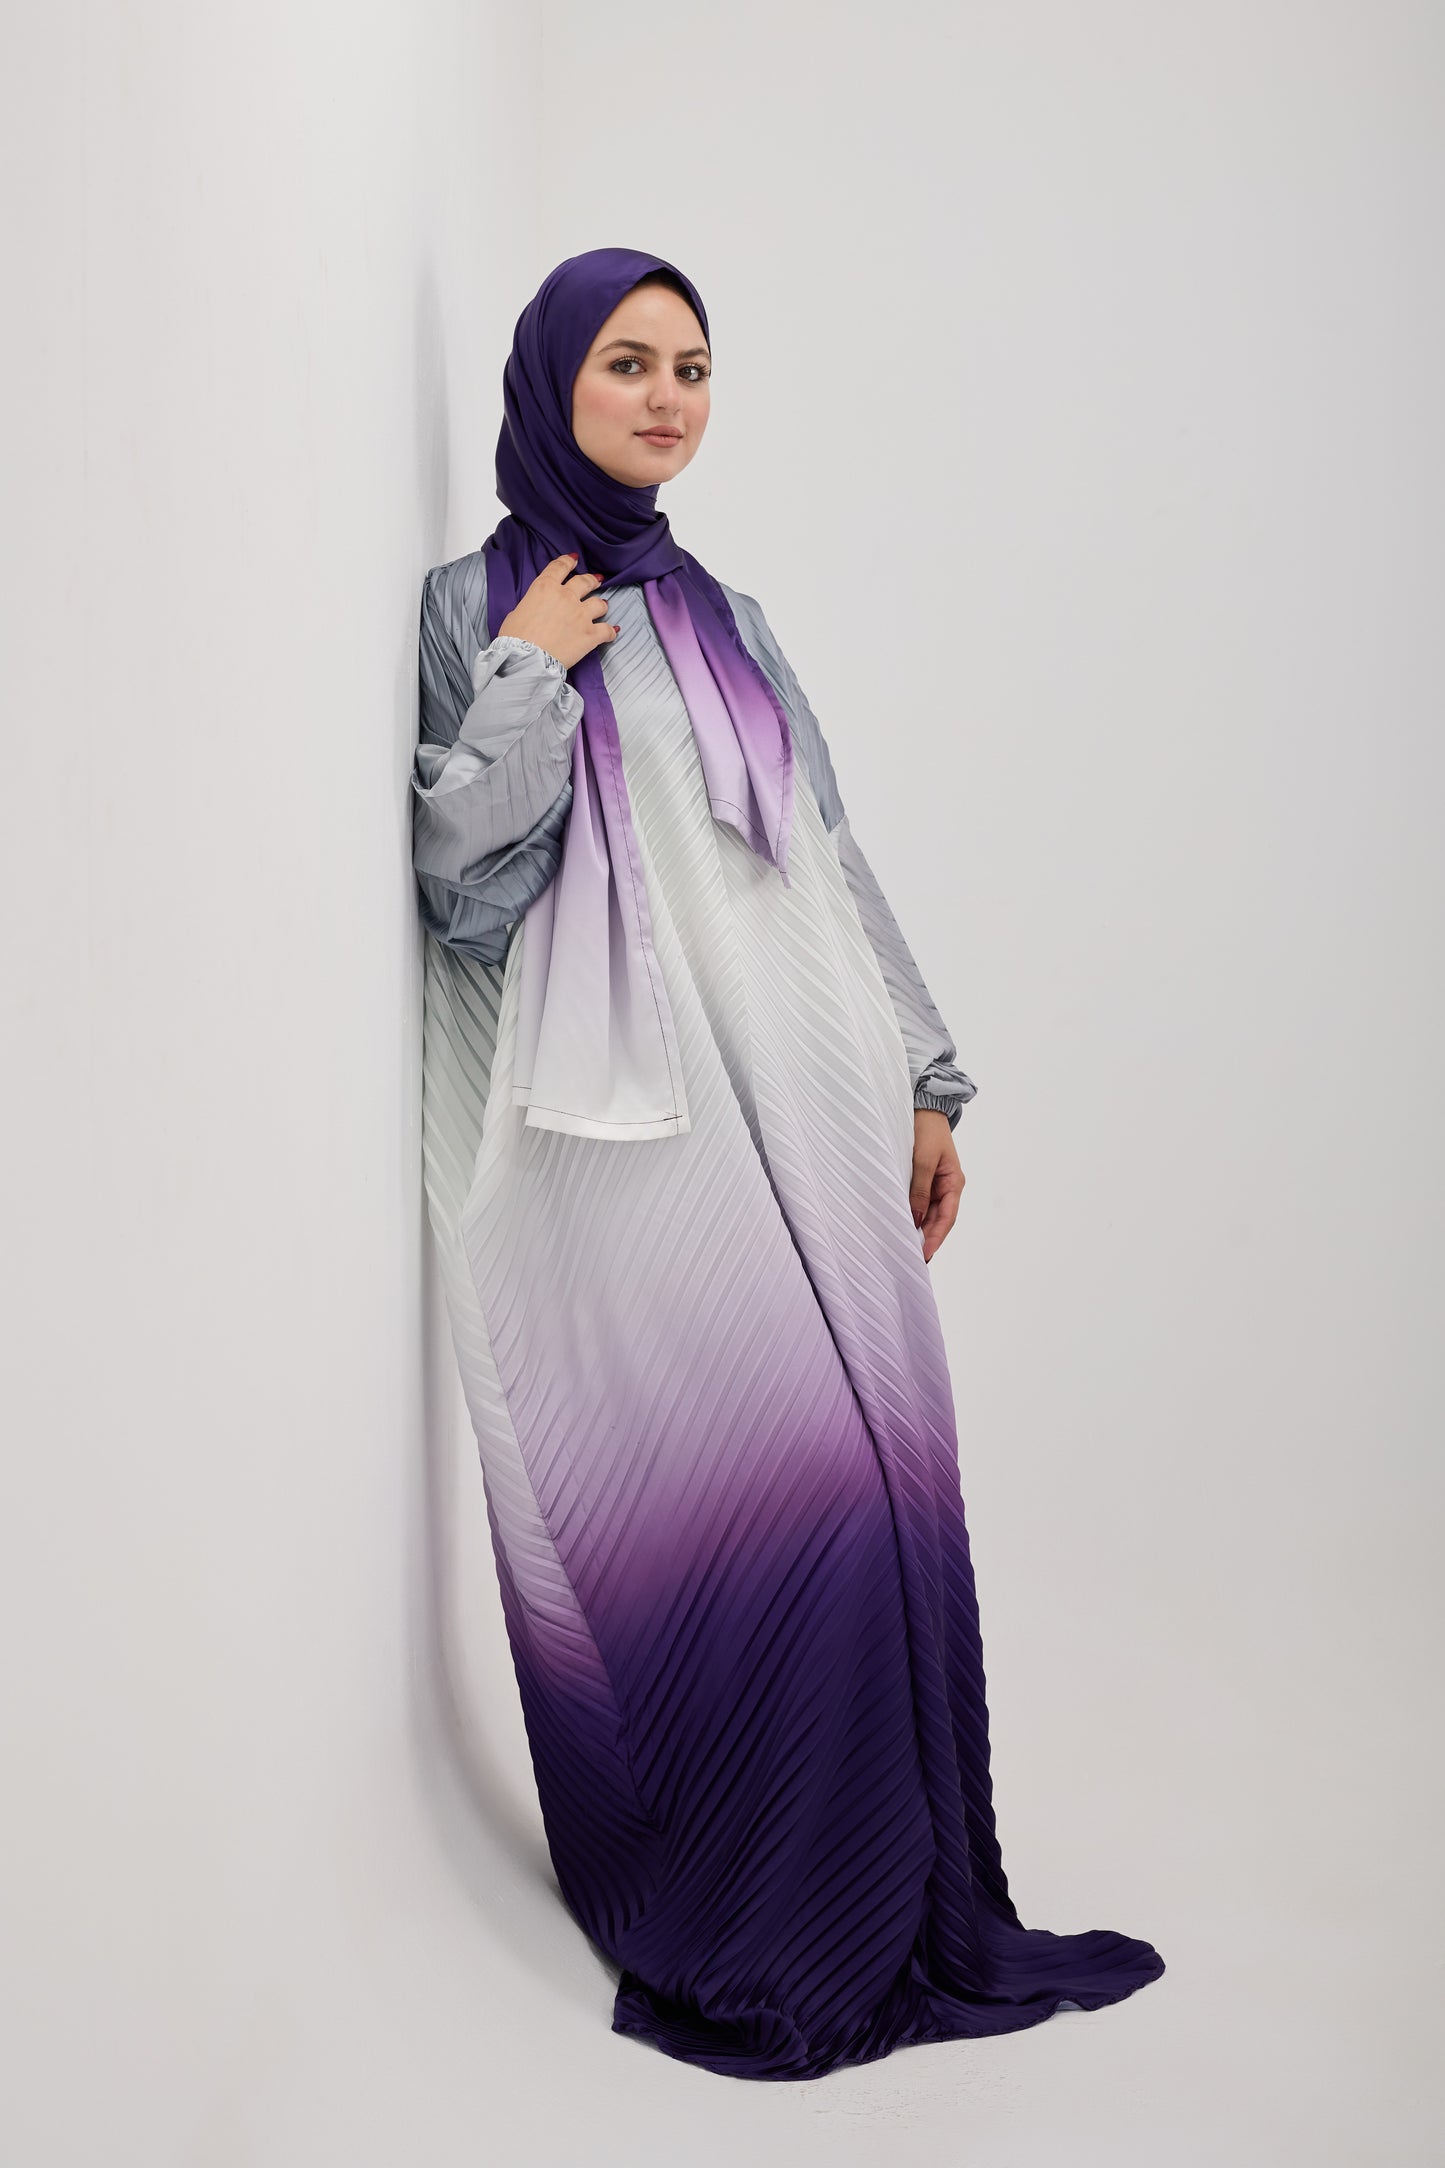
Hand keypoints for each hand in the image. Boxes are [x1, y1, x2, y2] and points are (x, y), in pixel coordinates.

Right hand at [497, 553, 617, 670]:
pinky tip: (613, 631)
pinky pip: (608, 630)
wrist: (527, 659)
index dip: (568, 561)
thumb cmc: (515, 638)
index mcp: (545, 588)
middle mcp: (566, 597)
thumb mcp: (516, 612)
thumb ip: (532, 605)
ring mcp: (581, 615)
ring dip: (601, 604)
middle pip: (584, 582)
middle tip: (595, 580)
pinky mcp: (590, 635)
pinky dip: (611, 631)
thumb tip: (536, 609)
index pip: (560, 567)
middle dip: (591, 580)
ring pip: (599, 603)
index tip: (574, 559)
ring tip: (603, 606)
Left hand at [910, 1108, 964, 1262]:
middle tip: (911, 1258)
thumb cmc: (926, 1129)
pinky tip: (902, 1223)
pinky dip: (912, 1213)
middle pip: (938, 1219)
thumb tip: (917, 1219)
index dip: (935, 1238)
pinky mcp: (923, 1178)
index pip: (947, 1218)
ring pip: (928, 1212)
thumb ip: (919, 1190)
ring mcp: (935, 1183)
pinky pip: (919, 1201)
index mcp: (954, 1182)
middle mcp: (947, 1186)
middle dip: (926, 1238)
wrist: (923, 1106)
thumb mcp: (923, 1160)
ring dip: (919, 1228)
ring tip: (905, 1246)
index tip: (924, 1254)